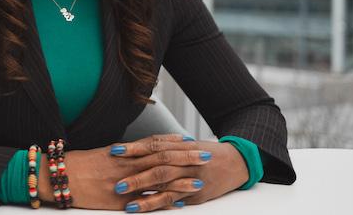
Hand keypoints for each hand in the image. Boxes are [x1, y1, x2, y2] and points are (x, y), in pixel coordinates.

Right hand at [37, 135, 209, 209]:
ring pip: (158, 178)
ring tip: (199, 179)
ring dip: (181, 179)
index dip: (173, 142)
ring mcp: (125, 182)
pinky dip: (163, 200)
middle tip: (205, 154)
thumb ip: (122, 155)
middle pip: (163, 158)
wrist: (60, 177)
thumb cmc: (79, 165)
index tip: (189, 140)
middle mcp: (128, 164)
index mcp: (124, 152)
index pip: (154, 143)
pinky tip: (178, 202)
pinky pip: (146, 201)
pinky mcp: (120, 201)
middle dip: (185, 157)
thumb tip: (137, 153)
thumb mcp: (103, 154)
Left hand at [111, 135, 249, 211]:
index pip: (154, 146)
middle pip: (158, 168)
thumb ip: (164, 147)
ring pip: (167, 189)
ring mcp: (192, 179)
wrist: (236, 163)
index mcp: (181, 146)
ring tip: (128, 204)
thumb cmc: (206, 152)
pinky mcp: (197, 196)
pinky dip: (161, 205)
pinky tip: (148, 208)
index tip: (115, 151)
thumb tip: (137, 149)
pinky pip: (176, 201)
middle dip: (137, 177)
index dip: (134, 148)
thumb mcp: (186, 145)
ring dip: (146, 197)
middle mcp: (186, 162)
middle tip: (117, 184)